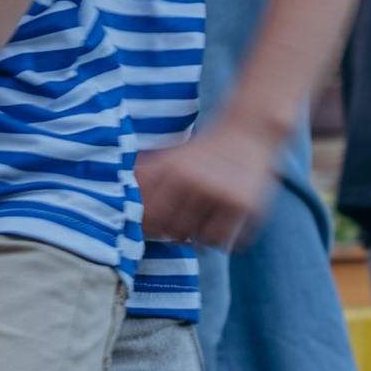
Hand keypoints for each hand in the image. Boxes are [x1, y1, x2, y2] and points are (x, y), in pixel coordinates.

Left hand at [136, 117, 283, 251]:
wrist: (249, 131)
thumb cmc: (205, 148)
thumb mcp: (173, 155)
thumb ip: (148, 175)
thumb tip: (121, 196)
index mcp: (175, 170)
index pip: (152, 217)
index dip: (150, 228)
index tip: (155, 227)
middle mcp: (197, 184)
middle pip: (175, 232)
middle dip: (176, 232)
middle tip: (182, 222)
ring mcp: (222, 196)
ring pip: (202, 239)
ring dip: (200, 234)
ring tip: (204, 219)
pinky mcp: (246, 206)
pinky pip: (228, 240)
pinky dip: (223, 237)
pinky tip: (222, 220)